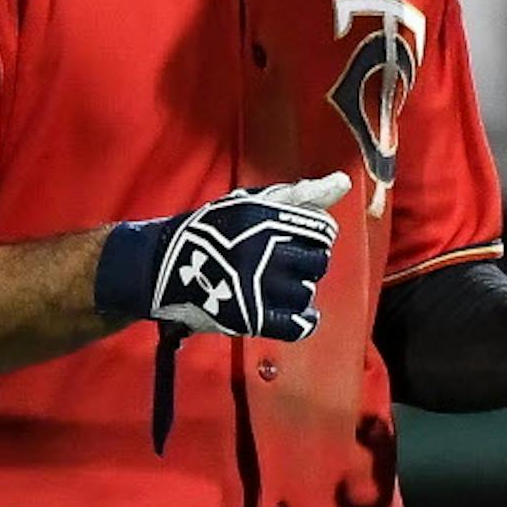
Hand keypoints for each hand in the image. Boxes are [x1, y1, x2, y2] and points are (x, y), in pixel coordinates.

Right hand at [94, 174, 350, 340]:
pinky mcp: (251, 316)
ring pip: (306, 292)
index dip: (313, 238)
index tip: (294, 241)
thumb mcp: (251, 201)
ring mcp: (259, 284)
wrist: (162, 266)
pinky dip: (303, 322)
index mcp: (269, 217)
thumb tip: (344, 182)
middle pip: (317, 262)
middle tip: (283, 265)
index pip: (321, 230)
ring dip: (297, 292)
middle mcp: (267, 249)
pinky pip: (296, 324)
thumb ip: (300, 194)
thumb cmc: (212, 228)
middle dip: (306, 264)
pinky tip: (297, 315)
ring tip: (275, 286)